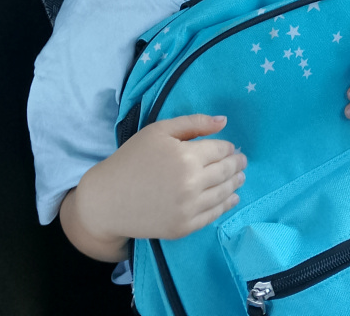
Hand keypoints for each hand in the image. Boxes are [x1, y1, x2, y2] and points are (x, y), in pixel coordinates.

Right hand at [68, 113, 245, 255]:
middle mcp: (191, 183)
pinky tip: (232, 198)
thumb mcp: (158, 131)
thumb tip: (224, 121)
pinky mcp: (184, 227)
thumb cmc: (131, 160)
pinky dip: (226, 205)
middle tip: (242, 161)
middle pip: (226, 172)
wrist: (107, 200)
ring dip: (236, 183)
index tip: (231, 148)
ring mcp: (188, 208)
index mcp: (186, 157)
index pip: (221, 150)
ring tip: (240, 178)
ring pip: (224, 193)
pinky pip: (213, 215)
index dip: (228, 148)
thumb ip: (193, 123)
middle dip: (237, 165)